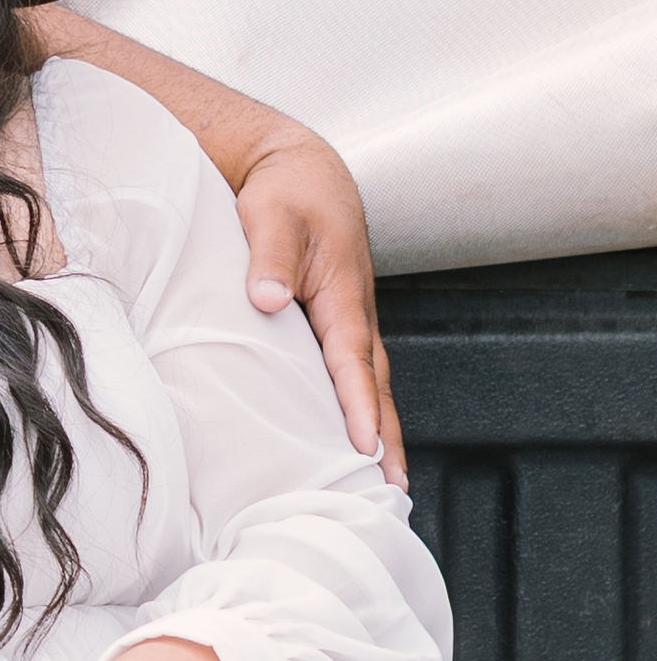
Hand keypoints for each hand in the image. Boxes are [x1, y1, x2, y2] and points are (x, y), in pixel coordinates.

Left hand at [237, 118, 405, 485]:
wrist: (304, 170)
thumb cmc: (287, 193)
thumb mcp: (272, 215)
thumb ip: (270, 257)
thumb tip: (268, 299)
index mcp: (342, 294)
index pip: (353, 360)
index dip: (359, 406)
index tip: (364, 448)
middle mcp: (355, 315)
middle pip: (376, 387)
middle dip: (387, 439)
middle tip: (392, 490)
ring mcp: (350, 322)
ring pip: (371, 386)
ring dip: (382, 432)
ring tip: (386, 483)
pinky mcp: (337, 325)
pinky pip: (355, 375)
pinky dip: (362, 410)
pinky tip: (354, 443)